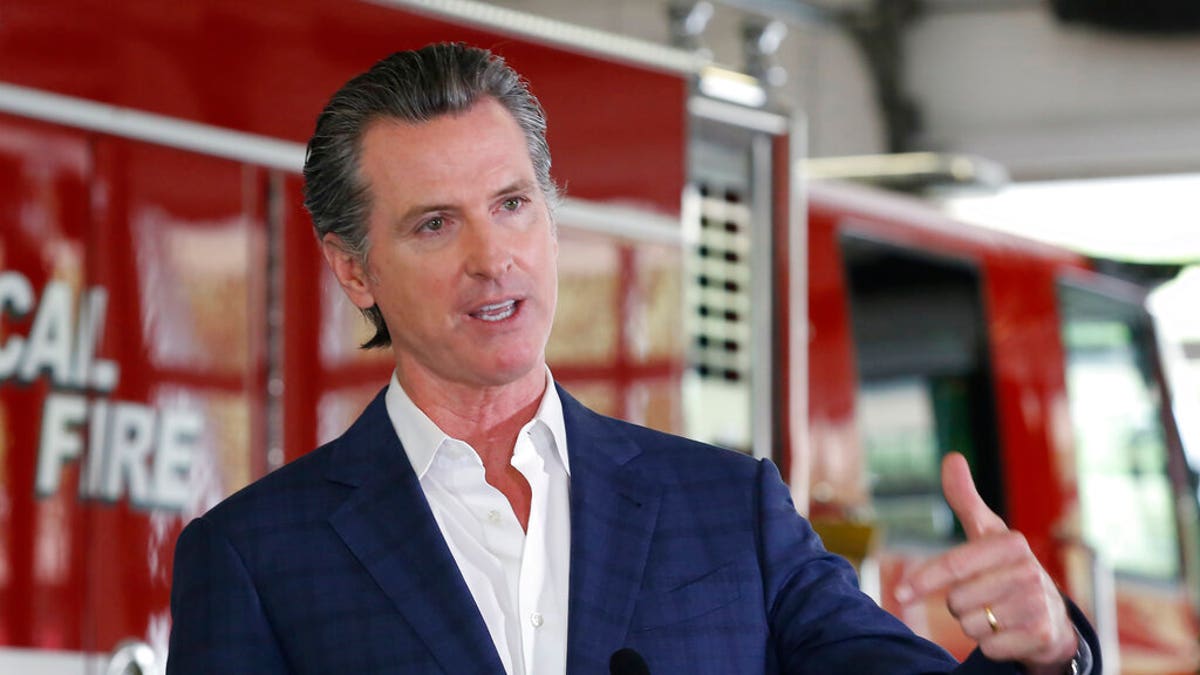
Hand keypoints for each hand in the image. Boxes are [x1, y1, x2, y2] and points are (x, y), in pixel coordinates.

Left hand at [895, 453, 1077, 671]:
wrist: (1052, 614)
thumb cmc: (1006, 567)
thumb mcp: (988, 532)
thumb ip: (965, 499)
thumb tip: (952, 457)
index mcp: (1011, 543)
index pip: (954, 566)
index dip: (923, 580)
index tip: (899, 592)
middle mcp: (1029, 571)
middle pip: (957, 601)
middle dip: (960, 604)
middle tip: (982, 596)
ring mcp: (1038, 604)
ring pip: (971, 626)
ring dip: (976, 625)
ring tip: (997, 613)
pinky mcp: (1041, 636)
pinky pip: (989, 648)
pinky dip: (992, 645)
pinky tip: (1009, 633)